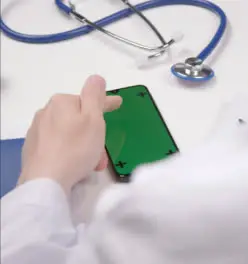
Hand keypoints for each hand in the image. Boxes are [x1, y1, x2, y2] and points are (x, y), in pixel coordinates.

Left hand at [18, 75, 121, 193]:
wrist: (46, 180)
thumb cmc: (76, 148)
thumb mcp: (93, 119)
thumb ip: (95, 95)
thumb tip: (96, 78)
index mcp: (62, 102)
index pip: (89, 99)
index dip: (106, 103)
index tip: (118, 103)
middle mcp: (46, 112)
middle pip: (79, 119)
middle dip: (94, 133)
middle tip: (102, 152)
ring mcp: (37, 131)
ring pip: (69, 133)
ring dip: (84, 145)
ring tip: (91, 163)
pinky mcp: (33, 149)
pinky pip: (58, 145)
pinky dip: (70, 152)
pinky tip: (74, 165)